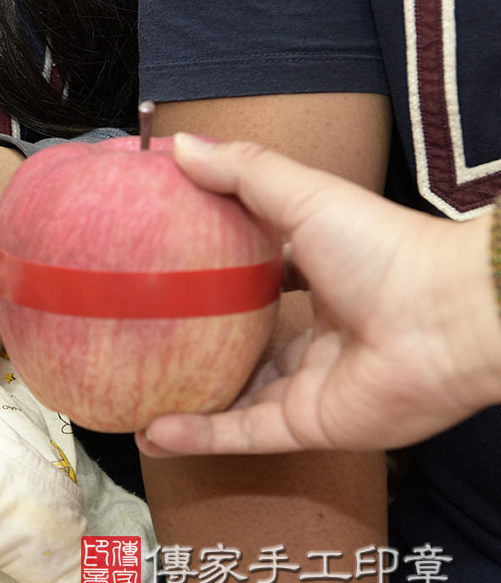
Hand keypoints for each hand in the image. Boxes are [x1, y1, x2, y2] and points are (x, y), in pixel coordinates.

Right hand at [135, 134, 500, 455]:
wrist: (448, 317)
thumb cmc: (387, 249)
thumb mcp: (306, 195)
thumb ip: (243, 171)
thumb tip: (181, 146)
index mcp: (323, 280)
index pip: (262, 281)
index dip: (216, 276)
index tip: (166, 269)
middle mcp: (319, 336)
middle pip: (247, 346)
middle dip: (199, 347)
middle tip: (141, 340)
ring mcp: (313, 384)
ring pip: (239, 397)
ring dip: (188, 401)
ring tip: (133, 396)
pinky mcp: (311, 424)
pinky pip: (246, 434)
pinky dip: (199, 436)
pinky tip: (153, 434)